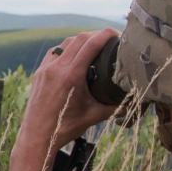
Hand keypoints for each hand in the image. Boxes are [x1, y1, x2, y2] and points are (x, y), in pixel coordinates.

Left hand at [5, 28, 120, 170]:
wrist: (37, 137)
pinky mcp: (39, 73)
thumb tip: (133, 100)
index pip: (91, 45)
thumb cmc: (65, 128)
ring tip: (94, 44)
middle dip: (96, 35)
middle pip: (79, 39)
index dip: (106, 35)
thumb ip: (115, 106)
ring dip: (80, 40)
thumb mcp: (94, 116)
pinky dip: (66, 49)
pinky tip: (74, 54)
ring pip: (65, 43)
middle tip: (109, 38)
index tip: (117, 33)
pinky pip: (54, 52)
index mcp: (70, 76)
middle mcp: (56, 68)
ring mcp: (45, 69)